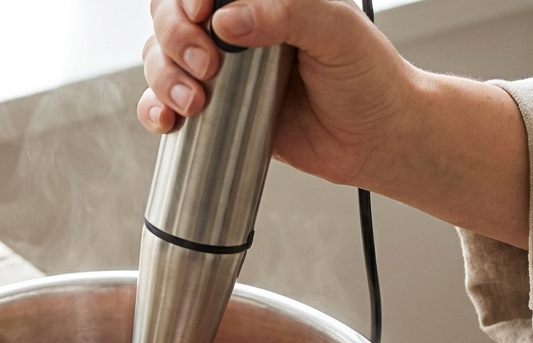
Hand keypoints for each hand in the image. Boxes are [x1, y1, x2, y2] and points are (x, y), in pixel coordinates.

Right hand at [140, 0, 416, 187]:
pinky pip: (165, 102)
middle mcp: (237, 27)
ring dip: (163, 76)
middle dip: (175, 37)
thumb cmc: (368, 78)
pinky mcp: (216, 109)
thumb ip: (284, 15)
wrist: (378, 140)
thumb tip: (225, 20)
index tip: (200, 12)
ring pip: (161, 57)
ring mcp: (222, 69)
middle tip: (205, 65)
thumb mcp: (336, 32)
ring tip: (195, 100)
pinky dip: (154, 108)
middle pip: (170, 15)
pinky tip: (168, 119)